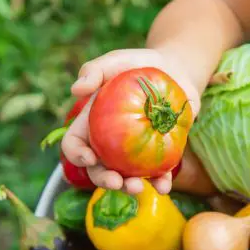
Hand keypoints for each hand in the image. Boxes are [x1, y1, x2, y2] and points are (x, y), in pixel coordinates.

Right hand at [60, 48, 200, 194]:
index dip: (76, 155)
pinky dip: (160, 183)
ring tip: (138, 188)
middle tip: (116, 182)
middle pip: (98, 169)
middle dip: (104, 180)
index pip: (74, 145)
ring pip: (126, 178)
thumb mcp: (115, 62)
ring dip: (129, 188)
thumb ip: (94, 70)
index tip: (89, 158)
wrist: (175, 72)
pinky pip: (157, 175)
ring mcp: (133, 155)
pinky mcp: (159, 157)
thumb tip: (76, 89)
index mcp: (91, 125)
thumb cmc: (137, 66)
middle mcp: (109, 145)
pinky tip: (164, 186)